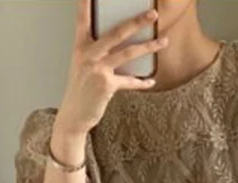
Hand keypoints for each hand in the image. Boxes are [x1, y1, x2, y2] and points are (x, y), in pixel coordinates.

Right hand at [55, 0, 168, 136]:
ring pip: (128, 53)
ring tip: (164, 41)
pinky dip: (142, 82)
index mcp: (80, 47)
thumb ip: (96, 52)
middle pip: (117, 32)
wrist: (74, 116)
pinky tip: (151, 81)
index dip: (85, 3)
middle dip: (137, 21)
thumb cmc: (81, 90)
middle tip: (153, 13)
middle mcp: (88, 55)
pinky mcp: (106, 85)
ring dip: (149, 46)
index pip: (83, 20)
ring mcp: (97, 69)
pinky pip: (130, 81)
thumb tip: (119, 42)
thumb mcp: (83, 67)